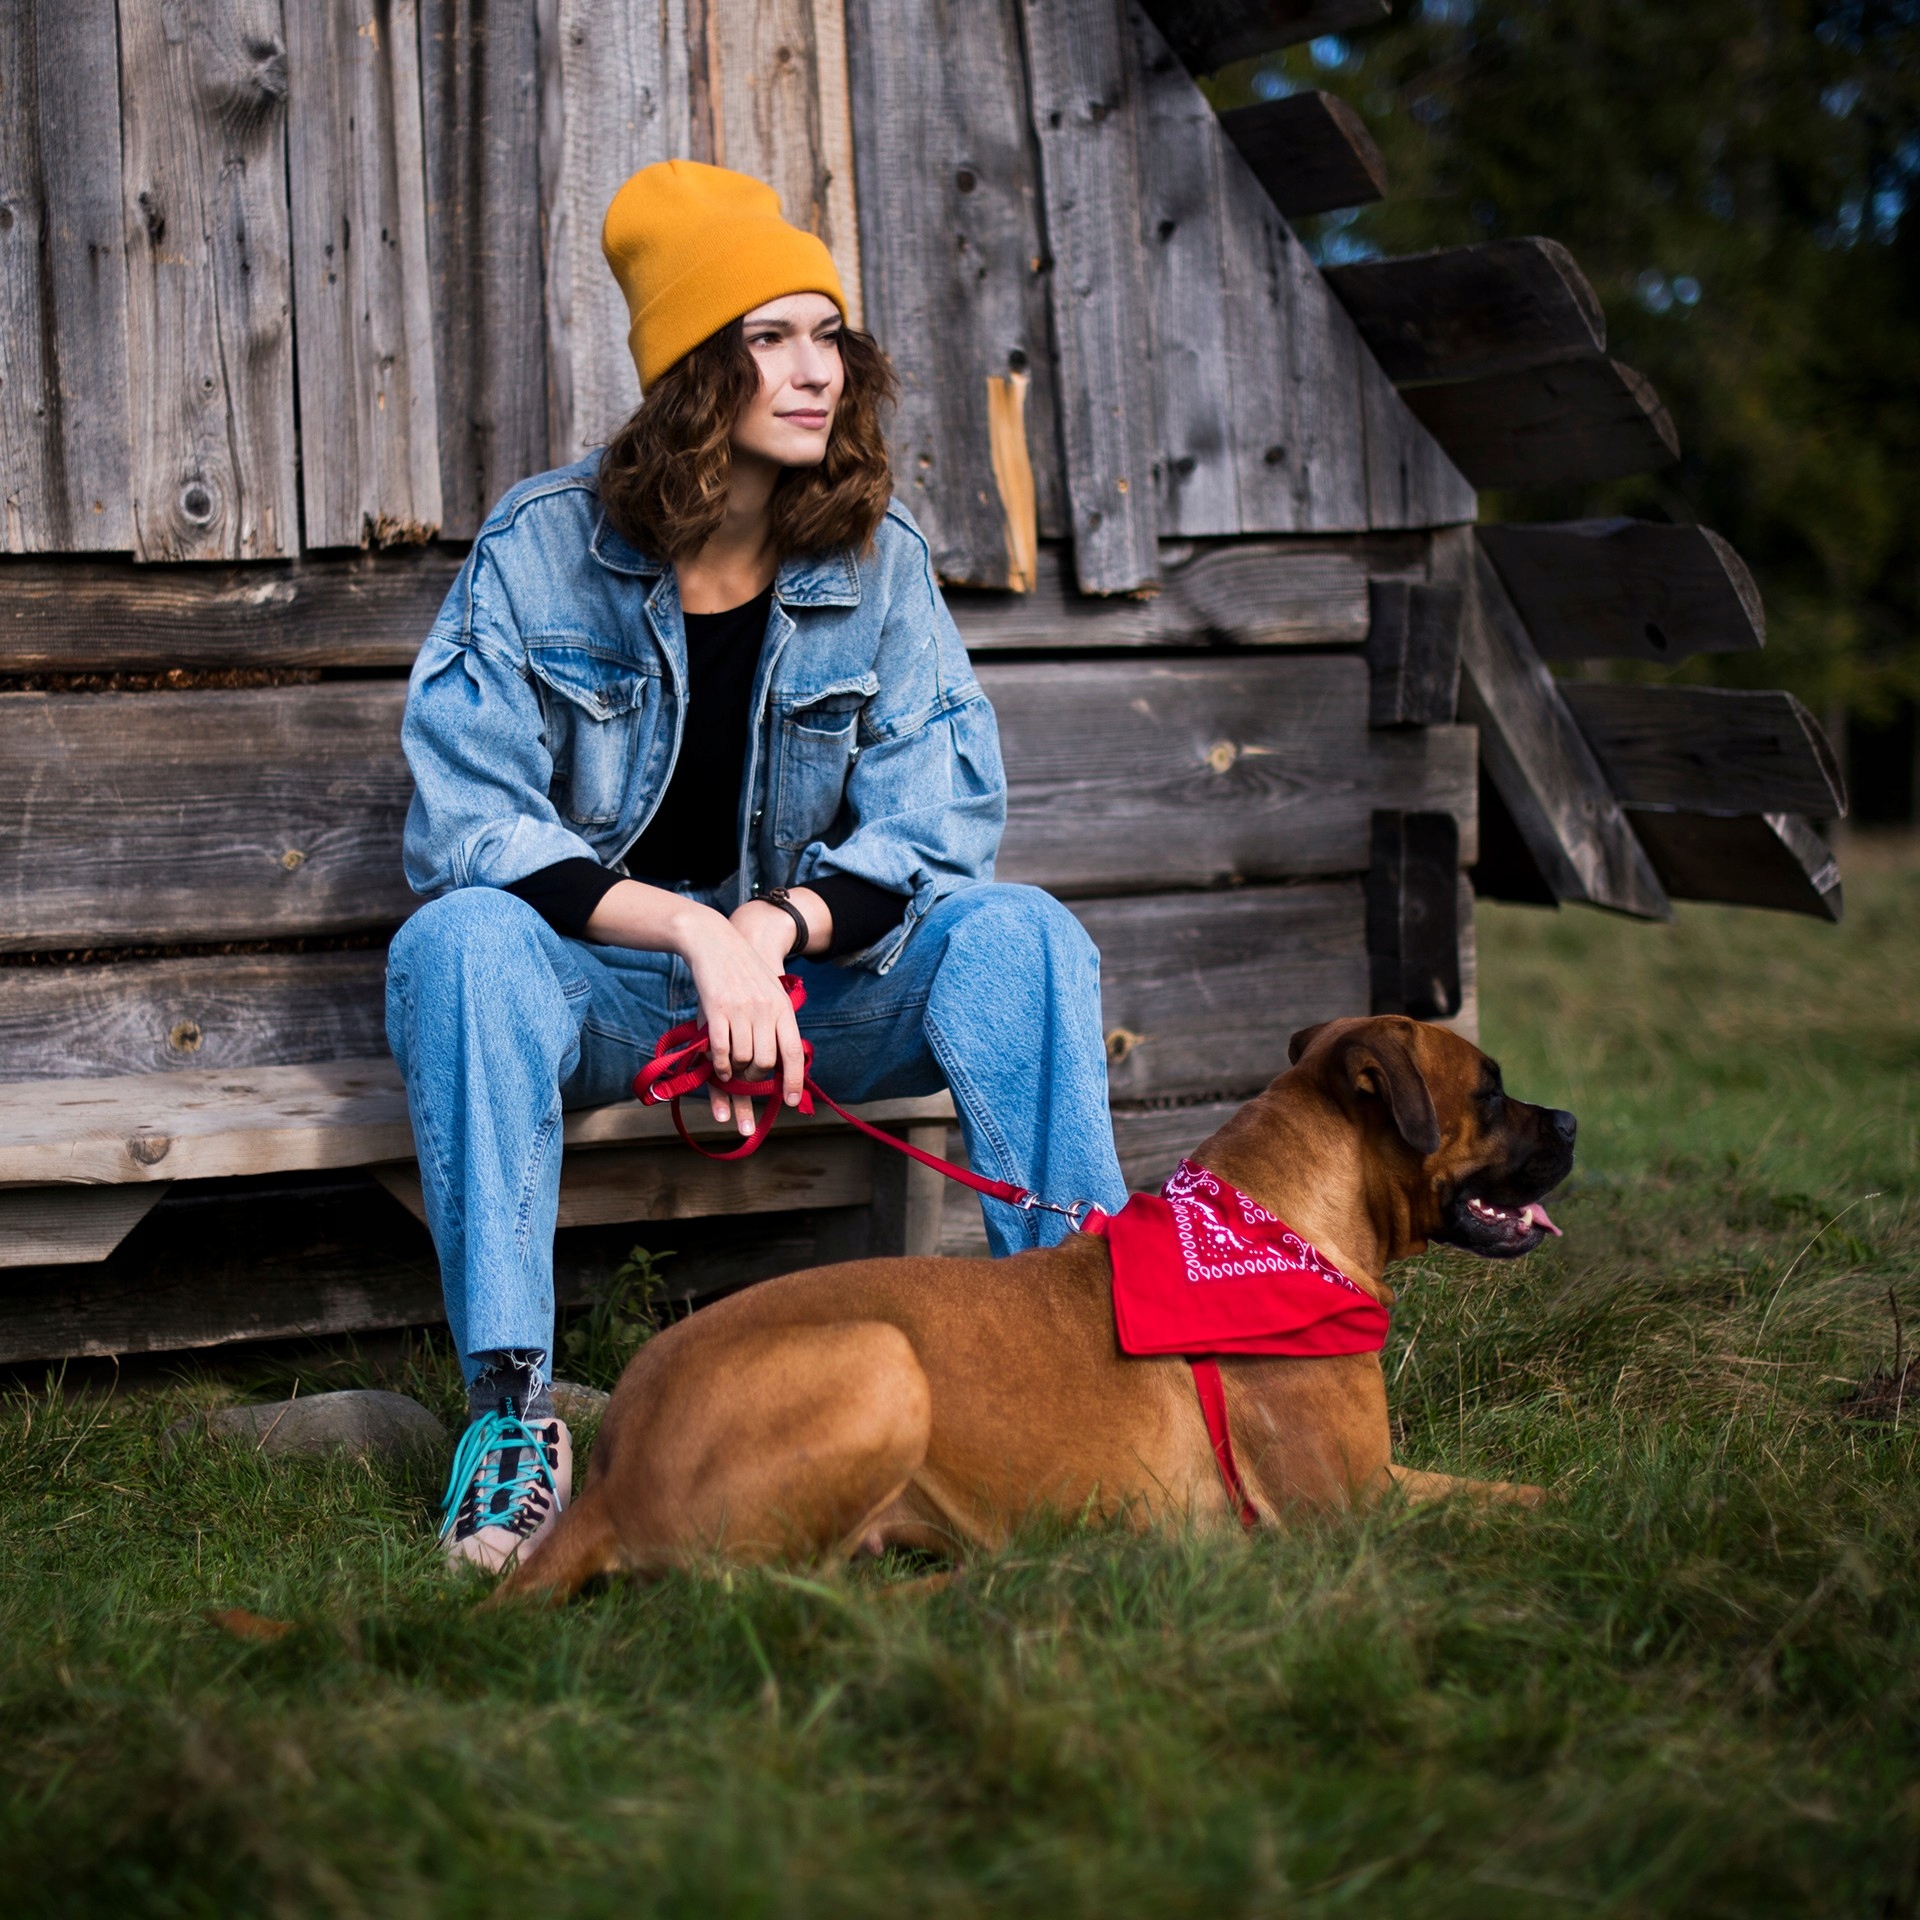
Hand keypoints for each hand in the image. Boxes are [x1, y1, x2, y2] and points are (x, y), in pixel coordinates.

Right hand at [675, 906, 805, 1135]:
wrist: (716, 942)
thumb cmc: (743, 972)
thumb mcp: (770, 992)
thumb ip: (777, 1022)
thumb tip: (782, 1060)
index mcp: (782, 1008)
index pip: (792, 1052)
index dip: (794, 1080)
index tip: (791, 1102)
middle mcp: (764, 1011)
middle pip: (765, 1062)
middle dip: (756, 1080)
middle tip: (748, 1082)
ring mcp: (740, 1010)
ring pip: (742, 1059)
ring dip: (736, 1074)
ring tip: (731, 1073)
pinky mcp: (716, 1010)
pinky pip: (719, 1049)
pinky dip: (719, 1065)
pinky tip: (719, 1069)